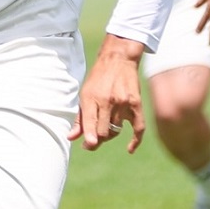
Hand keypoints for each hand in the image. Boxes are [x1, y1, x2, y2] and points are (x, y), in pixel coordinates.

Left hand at [68, 35, 144, 152]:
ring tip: (104, 131)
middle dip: (96, 140)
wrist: (118, 59)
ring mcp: (123, 103)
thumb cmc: (98, 78)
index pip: (90, 124)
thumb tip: (71, 137)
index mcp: (92, 98)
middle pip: (103, 132)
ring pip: (116, 131)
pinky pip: (138, 128)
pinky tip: (129, 149)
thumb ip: (79, 117)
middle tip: (92, 141)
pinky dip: (135, 141)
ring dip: (109, 135)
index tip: (87, 145)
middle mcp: (108, 101)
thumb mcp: (84, 94)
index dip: (89, 140)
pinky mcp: (136, 104)